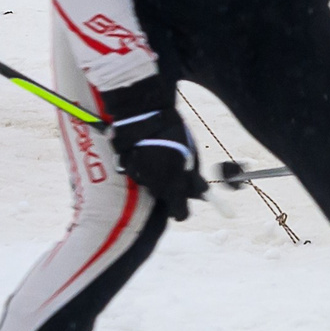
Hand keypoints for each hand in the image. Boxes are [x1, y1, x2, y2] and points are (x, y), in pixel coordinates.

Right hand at [99, 73, 207, 219]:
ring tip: (161, 154)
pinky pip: (138, 174)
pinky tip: (146, 151)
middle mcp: (155, 187)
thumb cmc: (174, 135)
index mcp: (174, 186)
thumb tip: (203, 193)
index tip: (186, 203)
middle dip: (170, 190)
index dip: (183, 210)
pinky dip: (143, 167)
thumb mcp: (192, 157)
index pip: (180, 214)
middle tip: (176, 172)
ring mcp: (139, 179)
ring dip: (156, 177)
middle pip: (164, 199)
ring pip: (151, 186)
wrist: (145, 116)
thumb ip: (195, 178)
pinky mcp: (126, 169)